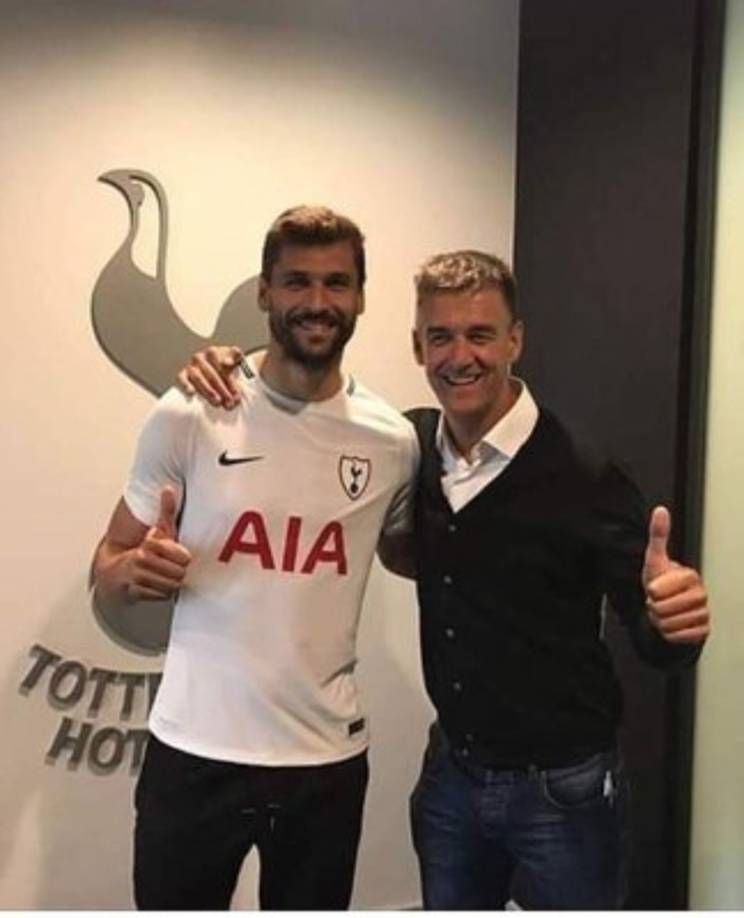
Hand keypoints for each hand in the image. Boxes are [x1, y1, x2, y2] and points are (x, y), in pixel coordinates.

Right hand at [126, 487, 191, 600]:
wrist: (113, 572)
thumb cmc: (141, 551)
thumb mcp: (157, 531)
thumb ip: (166, 511)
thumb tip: (168, 489)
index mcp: (147, 545)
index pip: (181, 556)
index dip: (182, 557)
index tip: (178, 554)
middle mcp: (140, 561)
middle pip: (178, 573)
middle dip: (178, 571)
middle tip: (173, 567)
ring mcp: (136, 579)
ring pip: (170, 586)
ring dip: (171, 583)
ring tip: (165, 575)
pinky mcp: (134, 593)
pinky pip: (161, 596)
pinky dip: (163, 593)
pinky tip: (158, 585)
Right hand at [176, 345, 242, 408]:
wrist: (215, 365)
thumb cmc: (226, 362)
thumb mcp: (235, 357)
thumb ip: (235, 356)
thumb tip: (228, 362)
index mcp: (212, 352)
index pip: (222, 368)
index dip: (230, 383)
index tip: (236, 394)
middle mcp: (199, 357)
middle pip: (212, 376)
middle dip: (222, 391)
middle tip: (229, 403)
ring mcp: (191, 366)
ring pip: (199, 379)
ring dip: (208, 392)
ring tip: (217, 402)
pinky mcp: (183, 374)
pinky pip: (182, 379)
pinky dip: (185, 385)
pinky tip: (191, 393)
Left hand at [642, 506, 709, 644]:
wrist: (668, 607)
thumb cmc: (661, 583)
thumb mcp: (654, 559)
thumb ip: (658, 535)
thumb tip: (661, 510)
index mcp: (690, 576)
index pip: (657, 591)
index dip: (651, 591)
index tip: (655, 587)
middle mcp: (701, 594)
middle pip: (662, 609)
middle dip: (654, 607)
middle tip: (659, 601)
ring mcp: (704, 612)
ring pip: (669, 624)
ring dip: (661, 621)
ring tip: (665, 612)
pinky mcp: (704, 630)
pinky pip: (679, 636)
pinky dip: (670, 634)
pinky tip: (673, 624)